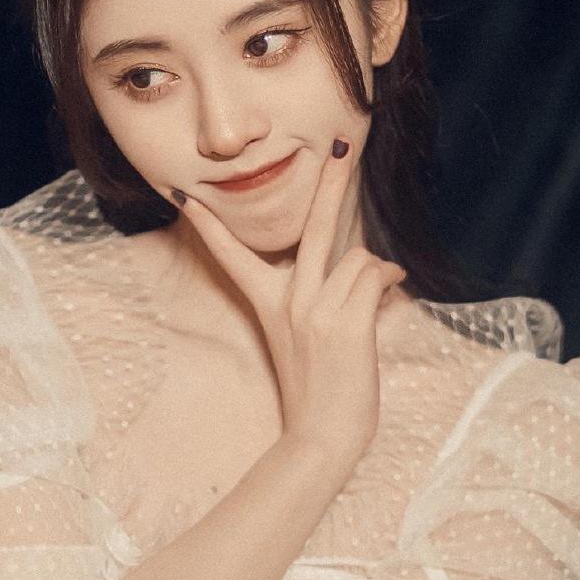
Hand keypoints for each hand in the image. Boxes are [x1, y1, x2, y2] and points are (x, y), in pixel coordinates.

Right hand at [170, 142, 405, 477]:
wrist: (321, 437)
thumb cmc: (318, 393)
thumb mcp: (306, 342)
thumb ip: (324, 302)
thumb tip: (368, 272)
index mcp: (270, 305)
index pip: (231, 256)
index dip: (208, 226)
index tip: (184, 198)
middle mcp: (289, 301)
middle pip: (309, 227)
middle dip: (328, 181)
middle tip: (339, 142)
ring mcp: (315, 310)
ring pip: (358, 258)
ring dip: (377, 271)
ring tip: (385, 287)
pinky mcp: (345, 323)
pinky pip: (375, 277)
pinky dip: (391, 280)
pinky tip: (396, 291)